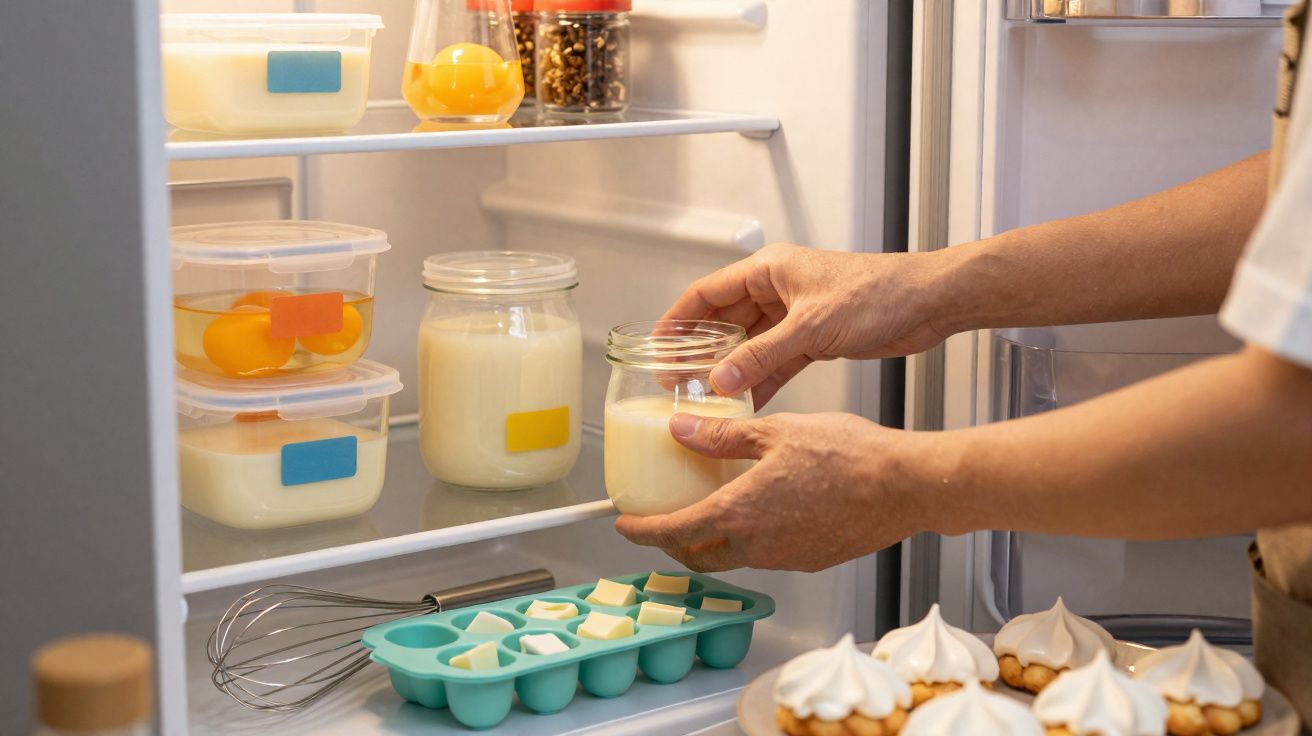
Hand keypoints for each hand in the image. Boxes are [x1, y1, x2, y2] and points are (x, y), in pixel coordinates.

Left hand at [613, 411, 927, 571]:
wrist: (905, 486)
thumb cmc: (849, 455)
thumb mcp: (775, 431)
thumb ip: (722, 435)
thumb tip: (681, 429)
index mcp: (740, 513)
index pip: (673, 534)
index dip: (642, 532)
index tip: (626, 525)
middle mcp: (758, 545)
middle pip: (698, 556)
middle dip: (673, 544)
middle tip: (663, 521)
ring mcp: (786, 557)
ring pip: (733, 558)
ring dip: (712, 542)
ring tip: (711, 510)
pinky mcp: (811, 559)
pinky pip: (767, 555)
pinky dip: (749, 540)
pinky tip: (761, 512)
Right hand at [663, 243, 950, 407]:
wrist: (926, 303)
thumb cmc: (878, 293)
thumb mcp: (810, 328)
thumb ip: (762, 355)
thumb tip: (722, 379)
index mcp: (770, 269)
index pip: (707, 293)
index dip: (678, 319)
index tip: (658, 346)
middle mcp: (778, 289)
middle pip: (725, 321)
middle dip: (702, 351)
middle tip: (679, 381)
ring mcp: (795, 314)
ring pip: (750, 345)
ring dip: (732, 371)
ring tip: (709, 399)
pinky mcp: (814, 337)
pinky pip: (776, 361)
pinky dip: (762, 380)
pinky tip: (747, 403)